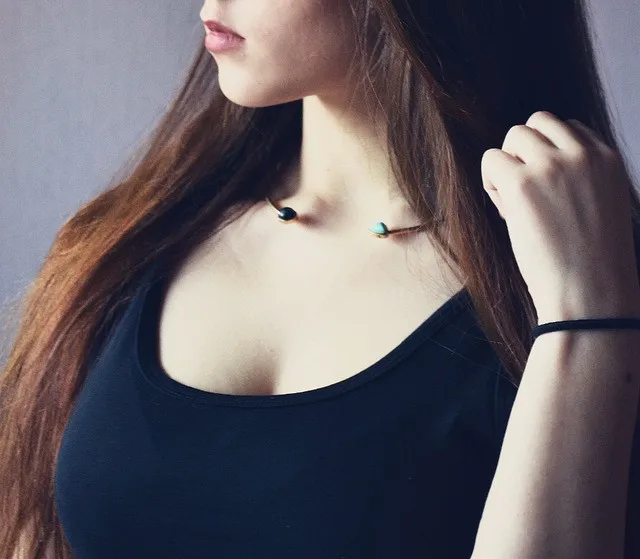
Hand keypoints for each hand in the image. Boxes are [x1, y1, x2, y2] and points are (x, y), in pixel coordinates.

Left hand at [481, 110, 639, 322]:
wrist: (591, 294)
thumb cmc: (592, 261)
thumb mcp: (600, 204)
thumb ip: (577, 177)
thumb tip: (531, 162)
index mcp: (608, 158)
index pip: (568, 128)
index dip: (548, 155)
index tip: (548, 190)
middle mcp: (583, 154)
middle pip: (537, 122)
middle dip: (524, 152)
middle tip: (526, 193)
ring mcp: (553, 165)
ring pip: (513, 135)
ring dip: (506, 165)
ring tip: (515, 203)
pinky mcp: (523, 183)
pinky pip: (491, 160)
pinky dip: (491, 182)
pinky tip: (506, 210)